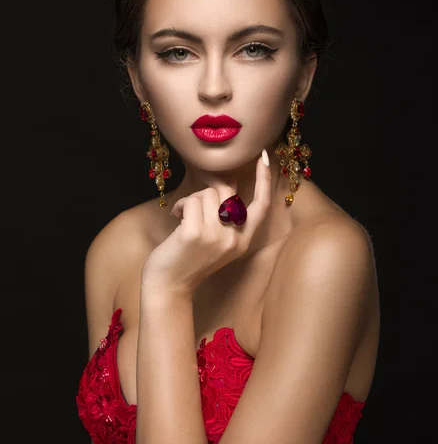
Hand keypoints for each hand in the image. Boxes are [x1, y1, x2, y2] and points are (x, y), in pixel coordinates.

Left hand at [141, 151, 271, 297]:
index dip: (264, 180)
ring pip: (209, 193)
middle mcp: (234, 239)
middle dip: (208, 191)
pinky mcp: (195, 233)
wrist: (169, 286)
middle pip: (228, 192)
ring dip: (192, 199)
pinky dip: (180, 205)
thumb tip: (229, 183)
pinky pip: (192, 200)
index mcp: (243, 241)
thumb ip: (227, 216)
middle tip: (194, 206)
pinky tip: (176, 218)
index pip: (261, 206)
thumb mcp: (217, 241)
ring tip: (184, 216)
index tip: (263, 158)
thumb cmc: (189, 259)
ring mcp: (215, 236)